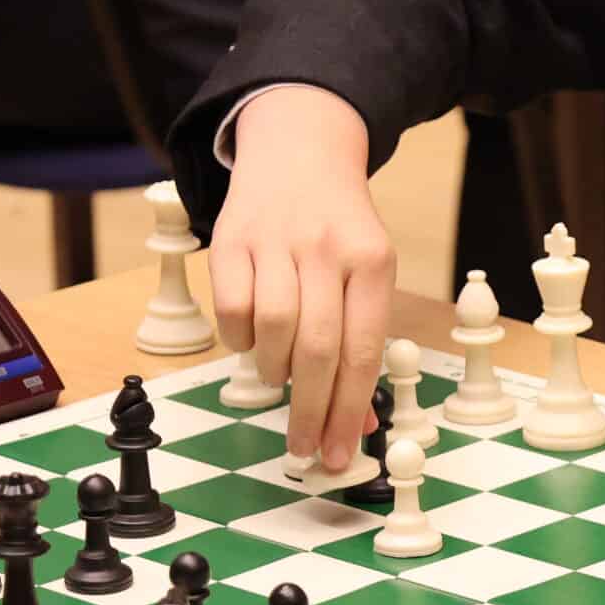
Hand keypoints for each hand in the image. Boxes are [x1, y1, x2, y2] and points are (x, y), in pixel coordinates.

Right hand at [211, 85, 394, 469]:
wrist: (299, 151)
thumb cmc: (338, 227)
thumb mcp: (367, 271)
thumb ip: (362, 342)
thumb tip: (362, 424)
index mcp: (372, 260)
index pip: (363, 349)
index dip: (351, 410)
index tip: (341, 453)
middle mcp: (327, 249)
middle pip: (320, 348)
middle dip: (313, 411)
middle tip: (305, 449)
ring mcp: (277, 242)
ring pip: (274, 329)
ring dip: (275, 372)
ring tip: (280, 379)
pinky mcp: (232, 239)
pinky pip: (232, 308)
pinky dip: (240, 340)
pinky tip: (251, 341)